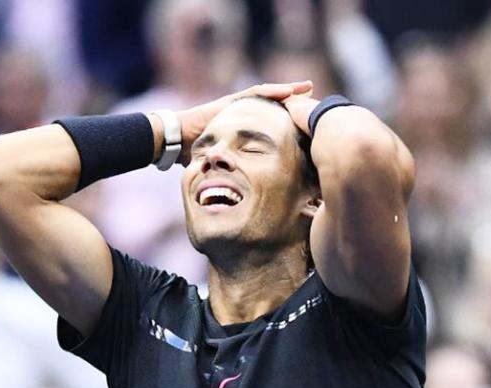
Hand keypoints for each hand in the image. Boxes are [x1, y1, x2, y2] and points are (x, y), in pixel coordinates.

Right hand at [176, 81, 312, 163]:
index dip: (290, 121)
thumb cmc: (194, 156)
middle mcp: (243, 114)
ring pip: (268, 95)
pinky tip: (289, 90)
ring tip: (308, 88)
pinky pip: (255, 93)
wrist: (174, 142)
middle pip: (274, 106)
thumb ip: (237, 173)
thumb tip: (252, 197)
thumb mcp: (223, 166)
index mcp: (244, 129)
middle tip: (317, 100)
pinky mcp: (231, 101)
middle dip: (295, 103)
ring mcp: (237, 106)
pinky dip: (273, 91)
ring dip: (289, 92)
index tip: (310, 123)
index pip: (272, 122)